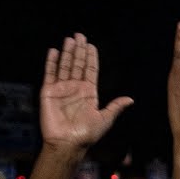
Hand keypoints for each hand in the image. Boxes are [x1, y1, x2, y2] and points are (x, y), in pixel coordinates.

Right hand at [39, 34, 133, 152]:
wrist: (68, 143)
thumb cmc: (87, 134)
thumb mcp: (105, 118)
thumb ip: (115, 106)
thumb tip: (130, 99)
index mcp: (89, 93)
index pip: (91, 70)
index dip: (91, 58)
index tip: (91, 45)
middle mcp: (75, 88)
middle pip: (78, 65)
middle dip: (79, 50)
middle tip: (80, 35)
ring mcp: (62, 89)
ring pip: (65, 66)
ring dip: (67, 52)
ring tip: (69, 39)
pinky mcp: (49, 92)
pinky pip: (50, 74)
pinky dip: (51, 62)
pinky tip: (53, 51)